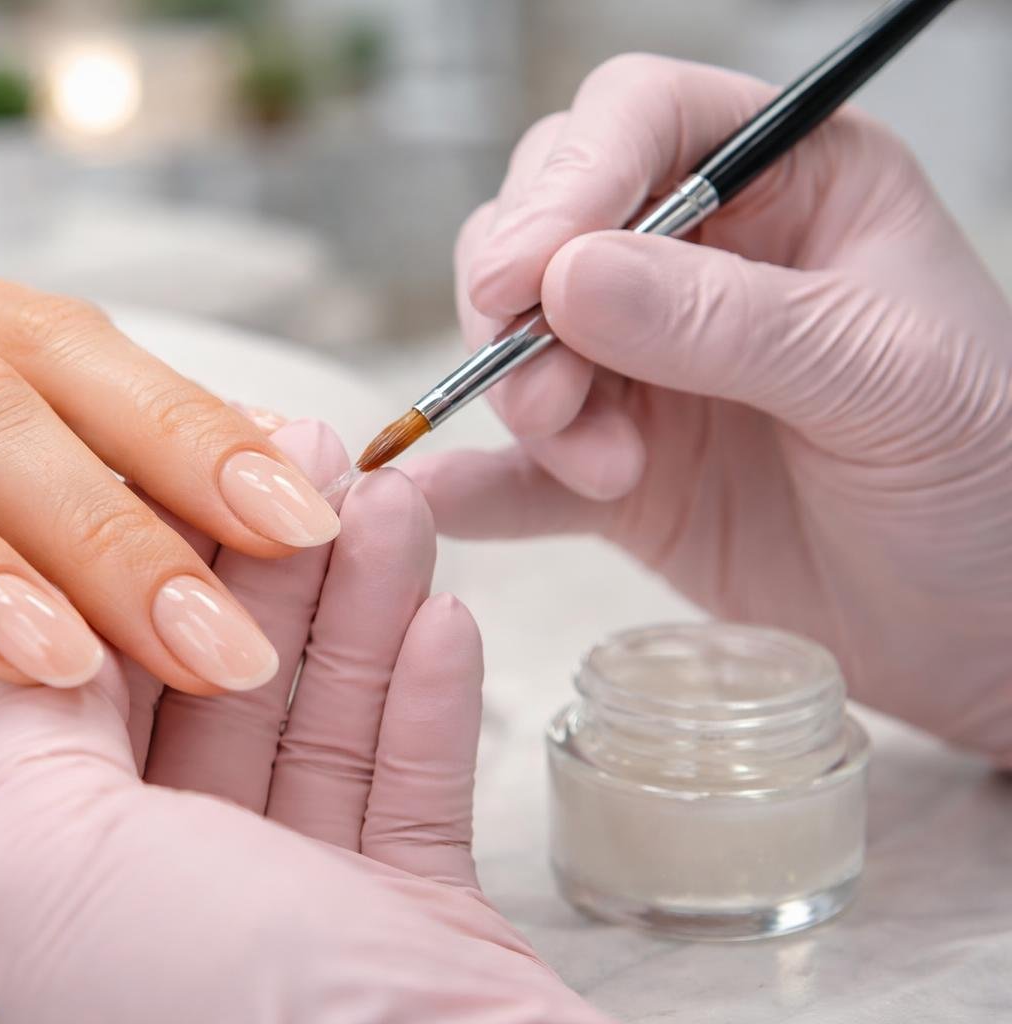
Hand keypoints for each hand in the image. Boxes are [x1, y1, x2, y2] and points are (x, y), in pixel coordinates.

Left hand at [0, 419, 610, 1023]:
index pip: (98, 678)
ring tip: (398, 503)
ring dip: (361, 609)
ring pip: (323, 724)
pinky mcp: (415, 934)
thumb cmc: (209, 1020)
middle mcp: (175, 897)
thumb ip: (35, 727)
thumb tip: (43, 612)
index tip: (206, 456)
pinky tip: (444, 617)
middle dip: (269, 565)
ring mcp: (301, 916)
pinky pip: (411, 792)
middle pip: (220, 685)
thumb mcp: (53, 861)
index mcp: (68, 881)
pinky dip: (425, 704)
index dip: (147, 556)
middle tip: (324, 457)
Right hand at [411, 55, 1011, 759]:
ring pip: (516, 338)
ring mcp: (647, 368)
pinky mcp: (614, 471)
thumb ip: (726, 322)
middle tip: (548, 392)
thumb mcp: (884, 376)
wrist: (989, 631)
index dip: (570, 179)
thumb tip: (563, 278)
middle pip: (545, 223)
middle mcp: (701, 260)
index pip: (641, 122)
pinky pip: (519, 468)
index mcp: (790, 183)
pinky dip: (476, 483)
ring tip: (599, 470)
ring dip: (525, 399)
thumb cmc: (990, 475)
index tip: (527, 274)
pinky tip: (444, 499)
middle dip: (522, 304)